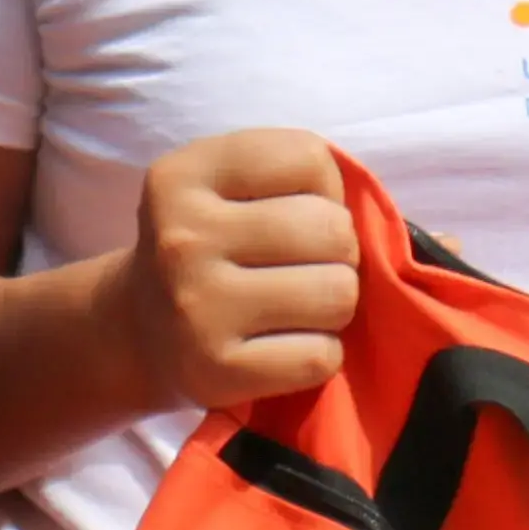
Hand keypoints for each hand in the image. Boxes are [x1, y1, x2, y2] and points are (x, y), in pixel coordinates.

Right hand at [110, 128, 362, 414]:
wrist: (139, 327)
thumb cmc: (211, 244)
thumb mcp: (227, 185)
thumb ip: (297, 177)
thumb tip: (389, 225)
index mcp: (182, 176)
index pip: (309, 158)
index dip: (321, 188)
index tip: (290, 210)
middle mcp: (182, 238)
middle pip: (332, 229)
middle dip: (335, 250)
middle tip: (301, 266)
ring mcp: (196, 308)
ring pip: (337, 294)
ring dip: (331, 303)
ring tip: (295, 305)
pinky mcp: (216, 371)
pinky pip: (321, 357)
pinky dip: (318, 354)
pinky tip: (283, 345)